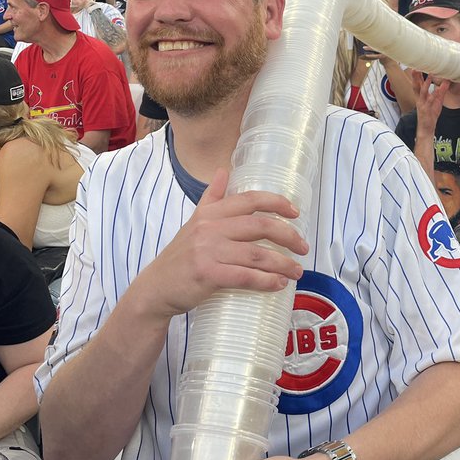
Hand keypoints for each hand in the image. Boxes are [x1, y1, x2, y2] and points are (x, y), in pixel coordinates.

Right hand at [137, 175, 307, 321]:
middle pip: (260, 225)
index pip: (250, 200)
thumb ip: (212, 198)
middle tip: (303, 248)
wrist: (156, 289)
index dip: (276, 203)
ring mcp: (208, 251)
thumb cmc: (180, 257)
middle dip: (288, 236)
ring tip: (297, 271)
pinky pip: (245, 276)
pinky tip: (279, 284)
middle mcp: (209, 228)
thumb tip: (224, 170)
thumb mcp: (194, 222)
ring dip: (283, 263)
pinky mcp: (207, 274)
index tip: (296, 213)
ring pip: (257, 254)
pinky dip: (266, 281)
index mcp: (209, 213)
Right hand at [410, 70, 449, 129]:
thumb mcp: (437, 101)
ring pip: (422, 92)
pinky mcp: (426, 109)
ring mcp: (422, 104)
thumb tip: (447, 81)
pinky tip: (436, 89)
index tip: (416, 66)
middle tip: (416, 67)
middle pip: (416, 85)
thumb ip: (441, 91)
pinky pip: (430, 101)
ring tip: (429, 74)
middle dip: (416, 76)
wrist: (426, 128)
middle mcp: (420, 99)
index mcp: (421, 97)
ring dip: (426, 83)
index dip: (416, 75)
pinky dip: (433, 95)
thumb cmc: (430, 114)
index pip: (418, 84)